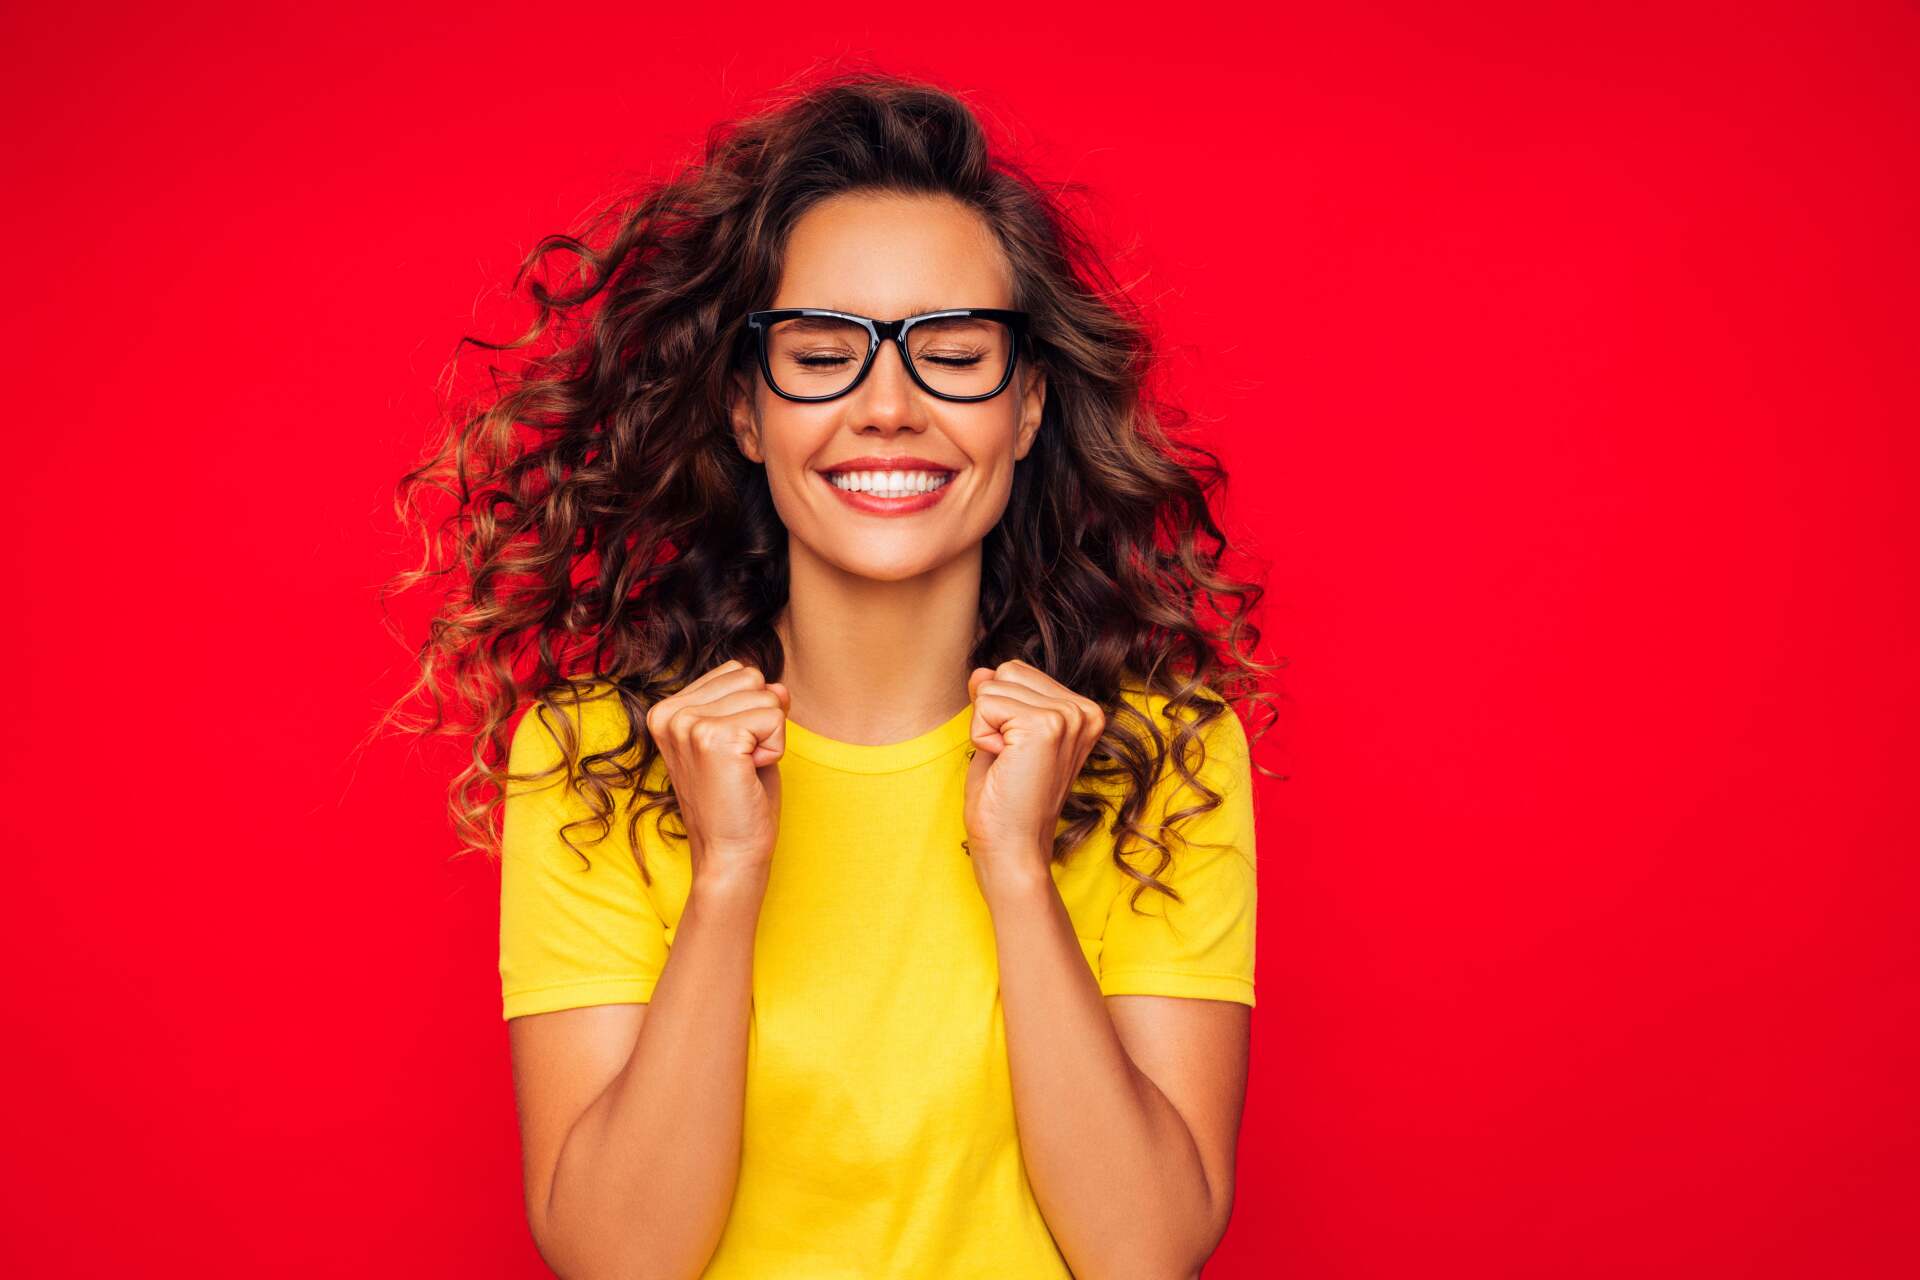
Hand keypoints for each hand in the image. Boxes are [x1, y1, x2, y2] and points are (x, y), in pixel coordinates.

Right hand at [644, 659, 788, 886]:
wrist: (730, 854)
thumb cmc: (737, 801)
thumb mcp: (740, 738)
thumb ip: (752, 703)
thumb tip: (779, 685)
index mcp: (667, 710)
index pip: (736, 672)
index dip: (750, 712)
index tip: (731, 753)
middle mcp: (669, 712)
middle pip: (752, 678)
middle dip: (762, 721)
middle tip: (739, 765)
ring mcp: (688, 725)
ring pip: (767, 695)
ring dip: (770, 736)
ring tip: (743, 770)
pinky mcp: (714, 739)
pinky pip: (775, 718)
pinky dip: (775, 750)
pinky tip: (749, 774)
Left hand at [963, 660, 1105, 895]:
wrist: (1012, 850)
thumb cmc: (1006, 804)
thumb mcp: (1001, 738)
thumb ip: (997, 700)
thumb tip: (982, 670)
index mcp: (1082, 712)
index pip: (1018, 673)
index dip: (1000, 712)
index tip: (1017, 754)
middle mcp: (1084, 710)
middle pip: (1006, 671)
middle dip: (992, 713)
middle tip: (1010, 760)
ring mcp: (1068, 716)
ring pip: (992, 685)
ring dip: (985, 726)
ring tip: (1008, 764)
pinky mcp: (1045, 725)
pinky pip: (985, 703)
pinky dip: (981, 735)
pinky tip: (1004, 765)